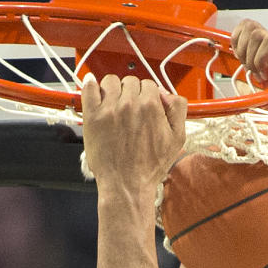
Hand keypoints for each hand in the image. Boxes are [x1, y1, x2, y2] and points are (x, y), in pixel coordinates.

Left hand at [81, 74, 187, 192]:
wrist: (127, 186)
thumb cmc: (149, 167)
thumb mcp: (177, 139)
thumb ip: (178, 110)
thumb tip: (166, 93)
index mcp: (151, 106)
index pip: (148, 85)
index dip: (146, 96)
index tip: (142, 107)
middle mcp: (130, 104)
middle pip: (130, 82)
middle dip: (131, 93)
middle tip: (129, 111)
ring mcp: (109, 109)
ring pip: (110, 82)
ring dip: (113, 89)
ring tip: (113, 105)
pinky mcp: (93, 116)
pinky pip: (88, 88)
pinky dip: (90, 85)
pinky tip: (93, 88)